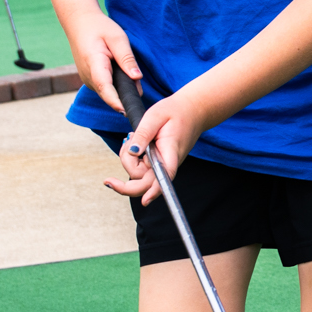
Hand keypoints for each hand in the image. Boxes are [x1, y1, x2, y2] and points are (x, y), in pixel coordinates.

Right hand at [72, 9, 140, 115]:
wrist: (79, 23)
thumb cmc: (99, 27)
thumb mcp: (118, 38)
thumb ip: (127, 59)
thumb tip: (137, 78)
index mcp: (94, 62)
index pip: (104, 87)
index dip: (115, 101)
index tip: (126, 111)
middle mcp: (87, 75)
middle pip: (108, 93)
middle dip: (124, 96)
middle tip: (140, 91)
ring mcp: (87, 79)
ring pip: (107, 92)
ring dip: (120, 90)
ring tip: (131, 76)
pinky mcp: (90, 80)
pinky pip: (104, 88)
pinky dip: (115, 85)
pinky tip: (122, 75)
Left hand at [112, 86, 209, 205]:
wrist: (192, 110)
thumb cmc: (176, 111)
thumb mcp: (155, 116)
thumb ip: (143, 134)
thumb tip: (132, 151)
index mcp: (170, 153)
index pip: (163, 177)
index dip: (154, 192)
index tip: (144, 201)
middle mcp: (166, 164)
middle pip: (144, 181)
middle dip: (126, 170)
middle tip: (119, 154)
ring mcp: (161, 165)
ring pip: (139, 174)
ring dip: (128, 159)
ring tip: (132, 136)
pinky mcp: (157, 163)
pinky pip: (140, 167)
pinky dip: (133, 157)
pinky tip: (134, 141)